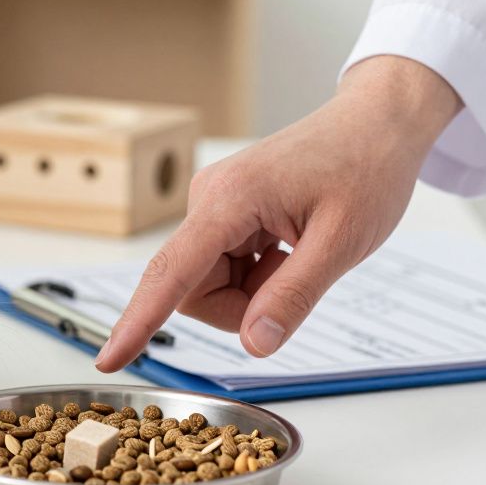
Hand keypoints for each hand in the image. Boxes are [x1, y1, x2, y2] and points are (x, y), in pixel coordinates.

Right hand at [96, 56, 460, 371]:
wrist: (377, 124)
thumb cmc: (366, 167)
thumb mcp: (342, 241)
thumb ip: (293, 296)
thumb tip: (254, 345)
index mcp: (228, 200)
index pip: (171, 272)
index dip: (138, 321)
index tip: (108, 360)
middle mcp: (207, 201)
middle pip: (193, 289)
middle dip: (241, 306)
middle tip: (296, 277)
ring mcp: (212, 207)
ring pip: (208, 285)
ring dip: (254, 290)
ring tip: (297, 255)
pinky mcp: (222, 215)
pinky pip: (222, 269)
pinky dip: (257, 275)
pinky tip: (288, 247)